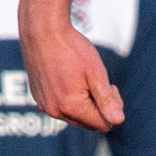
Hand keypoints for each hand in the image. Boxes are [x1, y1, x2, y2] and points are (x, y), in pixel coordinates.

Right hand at [22, 9, 124, 129]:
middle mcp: (55, 111)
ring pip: (74, 116)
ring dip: (83, 103)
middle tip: (97, 82)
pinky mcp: (37, 97)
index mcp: (72, 107)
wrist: (42, 30)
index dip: (112, 108)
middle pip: (88, 123)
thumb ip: (107, 100)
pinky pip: (59, 107)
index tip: (110, 86)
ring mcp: (44, 105)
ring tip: (80, 77)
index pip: (103, 125)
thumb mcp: (96, 73)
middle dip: (98, 107)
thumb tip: (118, 121)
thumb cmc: (72, 48)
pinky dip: (68, 98)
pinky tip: (66, 76)